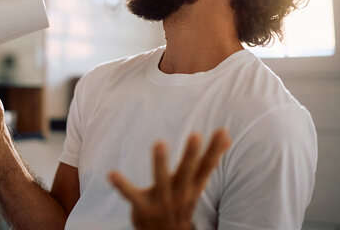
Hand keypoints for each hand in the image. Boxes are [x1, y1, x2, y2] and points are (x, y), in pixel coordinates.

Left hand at [108, 129, 230, 229]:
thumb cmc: (181, 201)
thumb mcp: (196, 183)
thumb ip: (208, 161)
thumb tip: (228, 137)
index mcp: (193, 186)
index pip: (207, 166)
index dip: (215, 149)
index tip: (222, 130)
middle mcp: (180, 194)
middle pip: (187, 172)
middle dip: (191, 155)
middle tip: (196, 135)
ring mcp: (162, 202)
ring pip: (162, 181)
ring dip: (160, 163)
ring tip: (159, 143)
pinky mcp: (143, 208)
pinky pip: (132, 195)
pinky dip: (122, 186)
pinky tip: (111, 174)